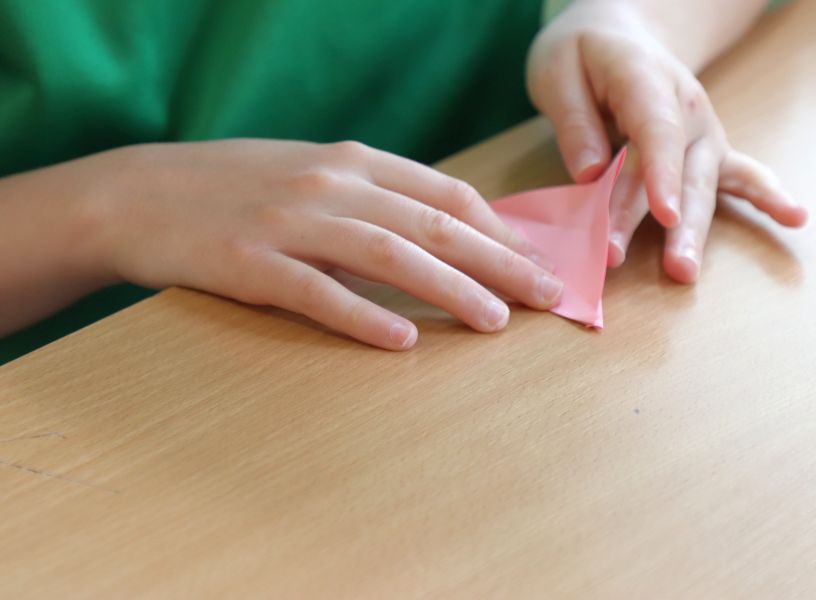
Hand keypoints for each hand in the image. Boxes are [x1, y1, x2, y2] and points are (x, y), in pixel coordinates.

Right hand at [81, 139, 562, 349]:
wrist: (137, 193)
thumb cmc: (238, 187)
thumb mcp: (313, 175)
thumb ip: (376, 196)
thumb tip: (446, 233)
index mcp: (351, 161)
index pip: (446, 194)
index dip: (501, 230)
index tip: (539, 262)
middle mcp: (329, 184)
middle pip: (433, 224)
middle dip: (500, 261)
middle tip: (546, 296)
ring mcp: (288, 221)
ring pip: (387, 254)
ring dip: (449, 288)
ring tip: (494, 322)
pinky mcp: (247, 261)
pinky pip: (315, 292)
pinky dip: (362, 315)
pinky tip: (402, 341)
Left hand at [527, 1, 806, 281]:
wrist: (617, 34)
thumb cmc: (582, 56)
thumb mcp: (558, 71)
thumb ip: (573, 122)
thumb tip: (589, 174)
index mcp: (645, 79)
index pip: (657, 130)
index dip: (660, 174)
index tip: (663, 214)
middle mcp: (685, 107)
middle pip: (682, 170)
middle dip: (676, 222)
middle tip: (672, 268)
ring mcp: (702, 130)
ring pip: (702, 186)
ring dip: (696, 231)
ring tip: (686, 272)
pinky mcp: (707, 150)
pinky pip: (742, 173)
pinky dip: (768, 196)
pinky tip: (795, 218)